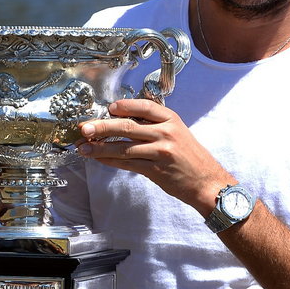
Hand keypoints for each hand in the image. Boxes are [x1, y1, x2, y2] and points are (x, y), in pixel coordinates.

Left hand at [77, 99, 230, 214]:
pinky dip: (110, 161)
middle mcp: (166, 132)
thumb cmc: (190, 157)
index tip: (108, 108)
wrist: (206, 182)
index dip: (124, 106)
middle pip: (128, 126)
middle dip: (102, 127)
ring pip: (123, 147)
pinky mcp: (155, 169)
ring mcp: (160, 151)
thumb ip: (154, 126)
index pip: (143, 106)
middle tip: (84, 128)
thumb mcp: (177, 133)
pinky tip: (98, 159)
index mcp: (171, 119)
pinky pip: (127, 163)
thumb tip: (122, 122)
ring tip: (83, 147)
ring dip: (100, 147)